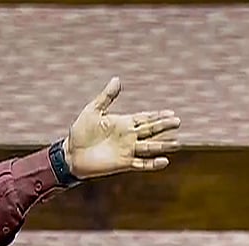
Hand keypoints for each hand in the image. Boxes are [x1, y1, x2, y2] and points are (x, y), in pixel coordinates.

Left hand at [65, 77, 180, 178]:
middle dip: (164, 126)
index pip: (145, 118)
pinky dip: (152, 163)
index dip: (158, 115)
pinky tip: (164, 161)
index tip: (172, 112)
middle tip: (178, 122)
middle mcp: (128, 136)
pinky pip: (141, 163)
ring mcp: (127, 150)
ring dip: (163, 145)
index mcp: (123, 122)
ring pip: (150, 147)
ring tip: (178, 143)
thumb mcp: (92, 111)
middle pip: (151, 130)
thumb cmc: (79, 132)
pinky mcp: (123, 163)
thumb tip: (116, 79)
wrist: (70, 154)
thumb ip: (106, 97)